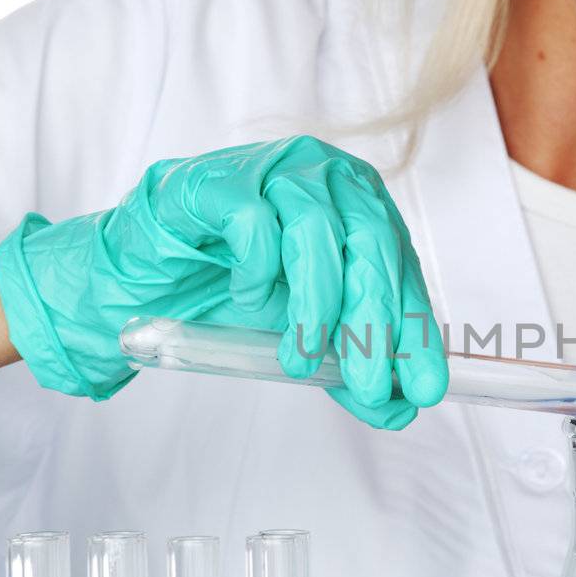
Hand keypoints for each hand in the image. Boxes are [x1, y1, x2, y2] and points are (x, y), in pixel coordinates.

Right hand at [0, 134, 447, 429]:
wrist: (151, 276)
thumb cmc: (236, 291)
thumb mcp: (304, 336)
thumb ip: (350, 365)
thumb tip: (402, 406)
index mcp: (362, 208)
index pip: (403, 267)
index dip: (415, 328)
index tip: (424, 386)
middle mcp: (329, 178)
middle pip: (370, 245)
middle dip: (373, 323)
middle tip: (367, 384)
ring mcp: (276, 170)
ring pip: (316, 232)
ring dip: (315, 307)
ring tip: (297, 357)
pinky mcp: (223, 180)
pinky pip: (254, 223)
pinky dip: (257, 272)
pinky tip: (247, 298)